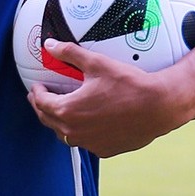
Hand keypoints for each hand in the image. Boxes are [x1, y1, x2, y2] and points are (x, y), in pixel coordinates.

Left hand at [26, 40, 187, 156]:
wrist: (158, 107)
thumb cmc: (128, 85)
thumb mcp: (96, 63)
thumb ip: (69, 53)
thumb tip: (50, 45)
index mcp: (68, 110)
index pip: (41, 103)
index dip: (36, 92)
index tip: (37, 85)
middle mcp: (75, 131)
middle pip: (49, 121)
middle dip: (43, 107)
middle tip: (43, 97)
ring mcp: (90, 143)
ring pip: (66, 134)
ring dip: (60, 122)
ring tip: (62, 110)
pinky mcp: (105, 149)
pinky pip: (86, 141)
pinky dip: (82, 132)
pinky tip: (88, 122)